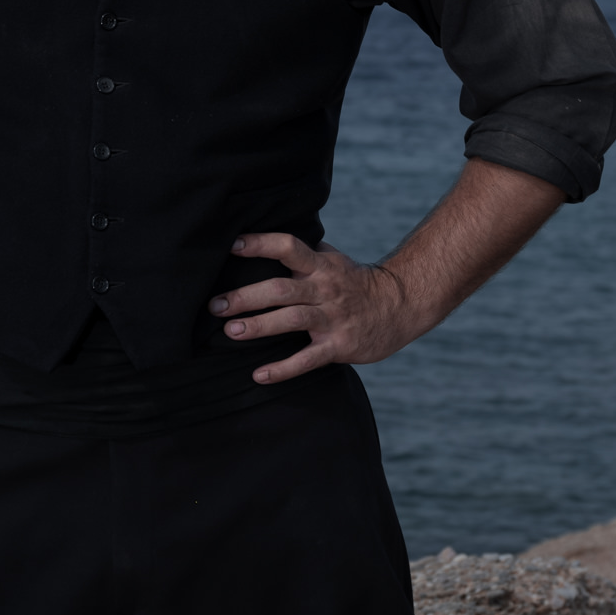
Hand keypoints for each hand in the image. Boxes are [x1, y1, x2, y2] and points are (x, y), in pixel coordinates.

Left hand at [209, 233, 426, 385]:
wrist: (399, 306)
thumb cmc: (355, 282)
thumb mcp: (333, 260)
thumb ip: (304, 253)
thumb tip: (267, 239)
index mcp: (320, 265)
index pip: (288, 247)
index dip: (261, 244)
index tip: (232, 245)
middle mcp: (324, 289)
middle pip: (281, 289)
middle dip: (246, 296)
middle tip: (215, 305)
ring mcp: (332, 318)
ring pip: (291, 321)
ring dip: (259, 327)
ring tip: (231, 332)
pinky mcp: (339, 346)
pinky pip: (307, 359)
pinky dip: (282, 368)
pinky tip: (259, 375)